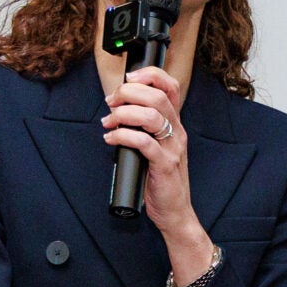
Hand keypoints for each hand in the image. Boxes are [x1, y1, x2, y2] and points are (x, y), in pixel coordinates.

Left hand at [102, 67, 208, 271]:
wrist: (175, 211)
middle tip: (111, 102)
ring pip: (151, 116)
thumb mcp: (156, 147)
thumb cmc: (161, 180)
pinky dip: (122, 136)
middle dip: (129, 93)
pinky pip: (143, 142)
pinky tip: (111, 138)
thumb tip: (117, 111)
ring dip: (124, 114)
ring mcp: (173, 148)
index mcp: (175, 124)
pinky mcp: (164, 165)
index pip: (171, 87)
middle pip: (158, 96)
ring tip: (109, 121)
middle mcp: (177, 132)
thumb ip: (142, 128)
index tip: (129, 77)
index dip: (150, 75)